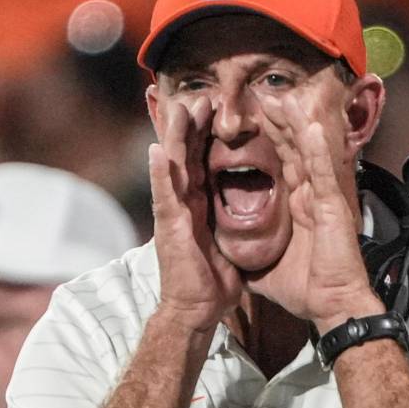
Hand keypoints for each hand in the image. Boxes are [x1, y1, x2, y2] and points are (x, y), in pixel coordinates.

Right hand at [149, 98, 241, 332]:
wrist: (196, 311)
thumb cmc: (212, 281)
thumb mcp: (228, 242)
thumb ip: (230, 222)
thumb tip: (250, 211)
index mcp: (198, 204)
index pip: (202, 160)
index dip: (207, 135)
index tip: (216, 109)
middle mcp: (183, 203)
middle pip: (186, 155)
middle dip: (191, 125)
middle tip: (200, 97)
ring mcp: (173, 212)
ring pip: (173, 166)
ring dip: (174, 136)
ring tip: (178, 107)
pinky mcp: (170, 227)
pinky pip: (165, 195)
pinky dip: (160, 172)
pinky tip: (158, 150)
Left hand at [246, 91, 381, 332]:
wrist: (330, 307)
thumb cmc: (306, 290)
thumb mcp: (263, 268)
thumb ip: (249, 254)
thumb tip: (231, 255)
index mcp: (296, 206)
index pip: (277, 165)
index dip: (263, 142)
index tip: (244, 121)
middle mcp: (311, 195)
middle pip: (292, 150)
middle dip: (276, 123)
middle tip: (259, 96)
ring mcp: (324, 198)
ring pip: (309, 152)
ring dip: (295, 124)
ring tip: (278, 98)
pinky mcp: (334, 205)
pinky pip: (324, 170)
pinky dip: (318, 147)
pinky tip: (308, 124)